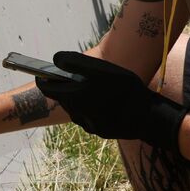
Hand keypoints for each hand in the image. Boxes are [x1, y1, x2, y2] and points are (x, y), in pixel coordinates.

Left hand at [35, 51, 188, 152]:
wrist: (148, 117)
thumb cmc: (125, 88)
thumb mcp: (101, 69)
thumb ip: (75, 62)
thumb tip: (55, 59)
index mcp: (75, 96)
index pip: (48, 88)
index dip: (42, 79)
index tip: (41, 73)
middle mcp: (78, 112)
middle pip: (62, 98)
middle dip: (63, 87)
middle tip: (71, 76)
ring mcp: (89, 124)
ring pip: (75, 108)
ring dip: (77, 97)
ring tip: (90, 86)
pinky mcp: (99, 131)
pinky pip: (88, 117)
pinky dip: (89, 107)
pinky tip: (102, 100)